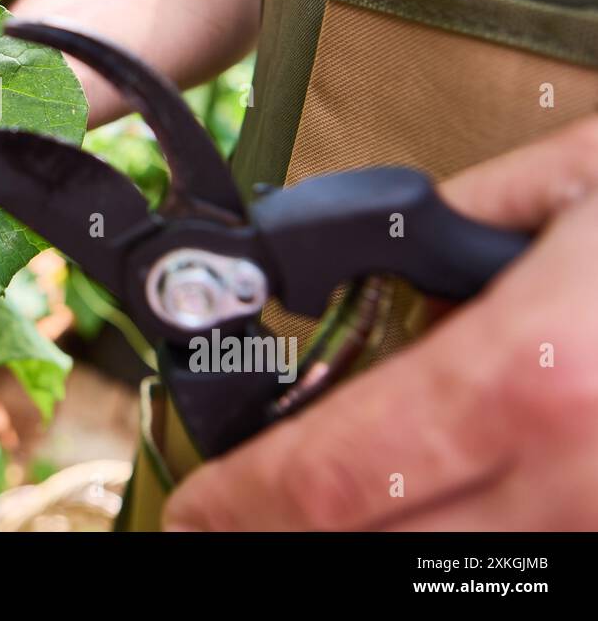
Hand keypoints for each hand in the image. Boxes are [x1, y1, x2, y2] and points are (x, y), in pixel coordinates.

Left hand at [163, 116, 597, 529]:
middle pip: (367, 546)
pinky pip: (511, 561)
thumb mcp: (576, 180)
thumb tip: (373, 253)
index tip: (190, 512)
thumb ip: (453, 217)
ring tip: (300, 509)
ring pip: (435, 569)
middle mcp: (569, 482)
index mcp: (526, 376)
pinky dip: (442, 533)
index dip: (239, 501)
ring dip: (360, 536)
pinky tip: (417, 501)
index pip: (331, 473)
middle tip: (228, 516)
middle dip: (278, 533)